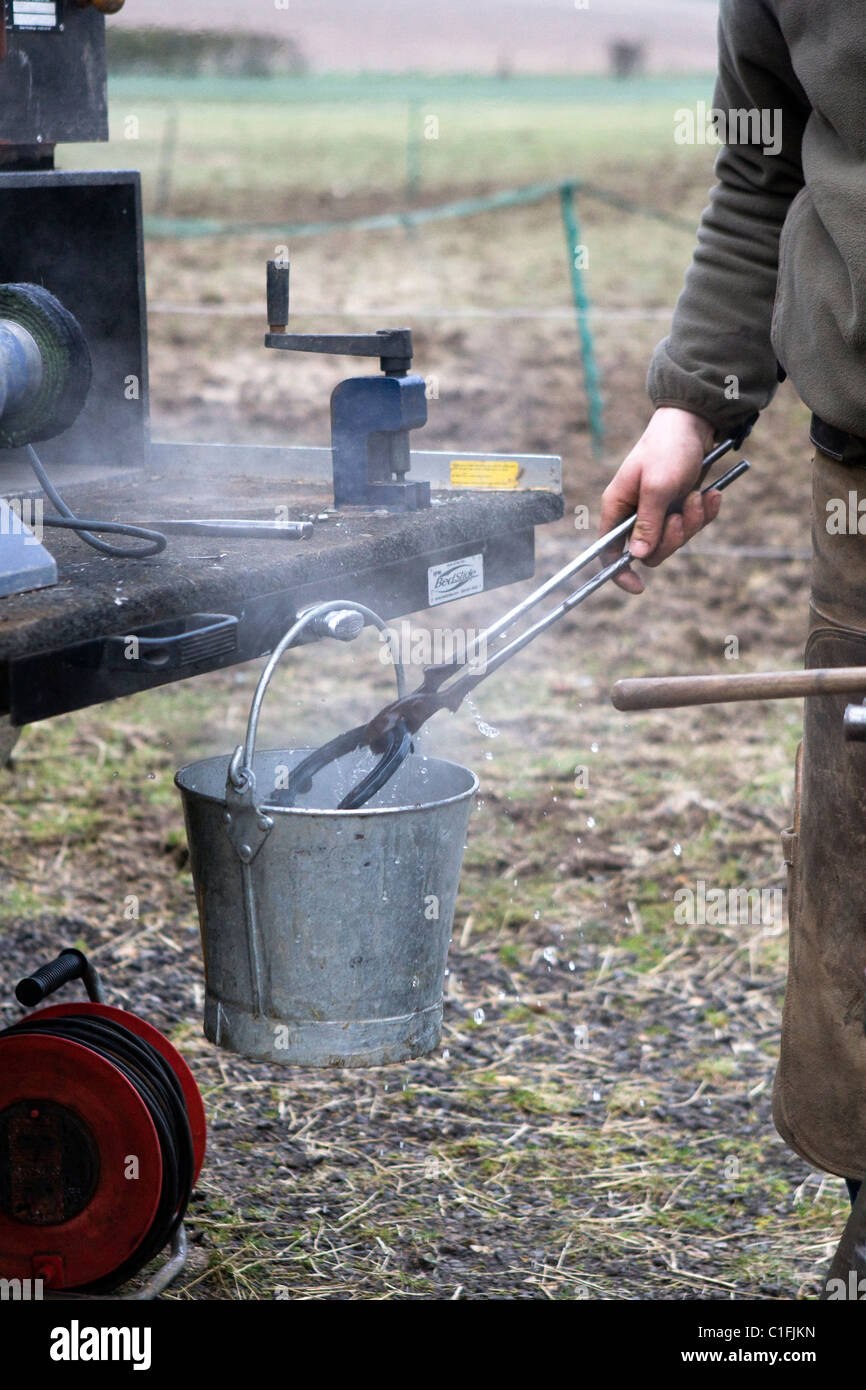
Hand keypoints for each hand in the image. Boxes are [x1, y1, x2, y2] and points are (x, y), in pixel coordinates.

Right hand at [599, 406, 719, 593]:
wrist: (694, 421)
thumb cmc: (668, 447)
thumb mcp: (658, 486)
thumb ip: (647, 522)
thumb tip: (637, 555)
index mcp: (618, 506)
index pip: (608, 550)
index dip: (619, 572)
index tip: (638, 586)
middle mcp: (635, 512)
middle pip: (648, 551)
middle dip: (672, 538)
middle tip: (683, 515)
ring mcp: (658, 510)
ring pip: (674, 540)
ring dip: (693, 522)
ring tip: (701, 496)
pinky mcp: (679, 505)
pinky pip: (692, 525)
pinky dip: (705, 513)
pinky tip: (713, 494)